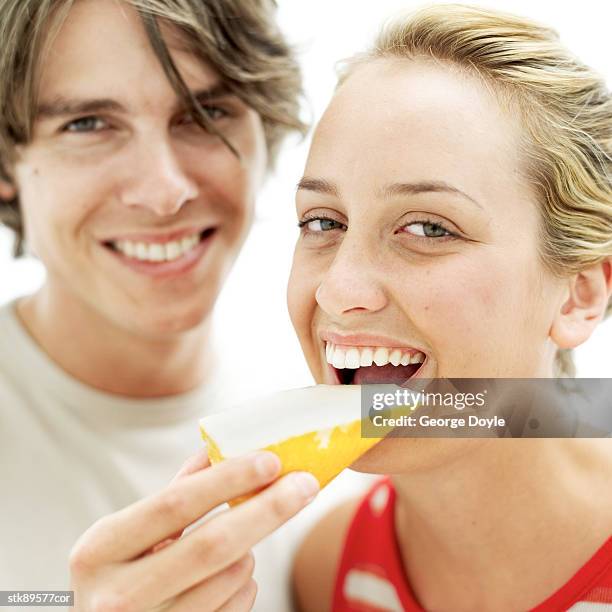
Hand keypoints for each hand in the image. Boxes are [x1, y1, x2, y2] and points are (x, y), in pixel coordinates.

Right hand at [69, 448, 318, 610]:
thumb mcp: (124, 536)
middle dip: (268, 509)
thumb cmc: (116, 577)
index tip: (271, 461)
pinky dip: (245, 582)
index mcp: (100, 549)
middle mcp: (117, 596)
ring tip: (236, 544)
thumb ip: (170, 496)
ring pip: (232, 576)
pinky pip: (237, 604)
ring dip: (250, 550)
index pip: (175, 504)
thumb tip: (216, 452)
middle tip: (305, 484)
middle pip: (213, 544)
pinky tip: (226, 577)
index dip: (228, 479)